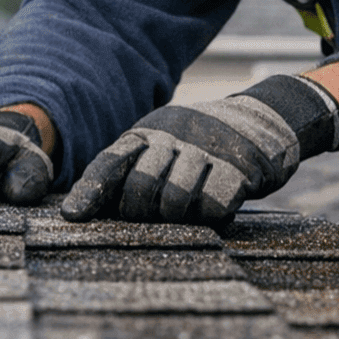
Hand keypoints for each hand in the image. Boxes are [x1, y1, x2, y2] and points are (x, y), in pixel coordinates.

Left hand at [61, 74, 338, 224]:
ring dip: (180, 217)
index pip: (111, 162)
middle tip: (156, 217)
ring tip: (191, 212)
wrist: (265, 120)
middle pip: (140, 188)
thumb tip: (85, 211)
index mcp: (149, 132)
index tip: (72, 217)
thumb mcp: (165, 146)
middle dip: (141, 213)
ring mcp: (207, 150)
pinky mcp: (239, 167)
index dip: (90, 191)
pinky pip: (213, 207)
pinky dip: (214, 217)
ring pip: (174, 202)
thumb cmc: (204, 146)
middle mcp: (174, 136)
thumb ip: (133, 170)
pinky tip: (220, 208)